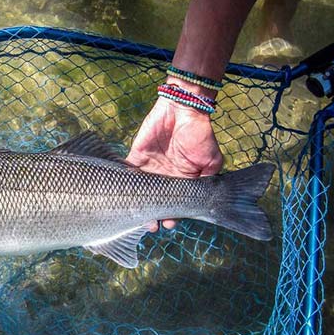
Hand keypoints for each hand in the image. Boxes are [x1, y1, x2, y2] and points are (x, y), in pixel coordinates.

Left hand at [126, 97, 223, 230]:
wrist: (183, 109)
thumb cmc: (200, 135)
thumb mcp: (212, 161)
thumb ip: (207, 181)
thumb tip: (203, 204)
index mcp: (182, 181)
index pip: (175, 204)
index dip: (172, 216)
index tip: (169, 224)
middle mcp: (164, 178)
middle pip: (155, 203)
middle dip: (153, 216)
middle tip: (151, 225)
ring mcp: (149, 169)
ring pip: (139, 194)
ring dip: (137, 206)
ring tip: (137, 217)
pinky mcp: (136, 157)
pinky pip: (126, 173)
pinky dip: (122, 184)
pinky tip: (121, 196)